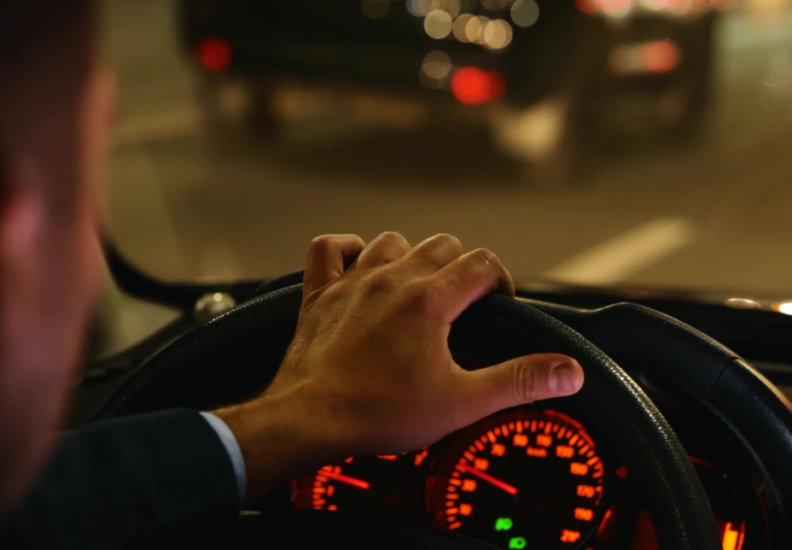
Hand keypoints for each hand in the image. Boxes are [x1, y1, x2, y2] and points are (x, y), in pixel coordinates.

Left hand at [213, 233, 582, 500]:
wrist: (310, 420)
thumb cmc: (377, 412)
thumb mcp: (461, 402)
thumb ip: (518, 381)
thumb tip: (567, 372)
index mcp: (428, 300)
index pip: (482, 263)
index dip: (499, 282)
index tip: (497, 308)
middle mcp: (390, 280)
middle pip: (442, 245)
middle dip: (461, 268)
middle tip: (462, 305)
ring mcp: (351, 283)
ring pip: (392, 242)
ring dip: (410, 258)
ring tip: (417, 289)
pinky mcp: (318, 294)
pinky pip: (329, 248)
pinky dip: (346, 249)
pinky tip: (359, 265)